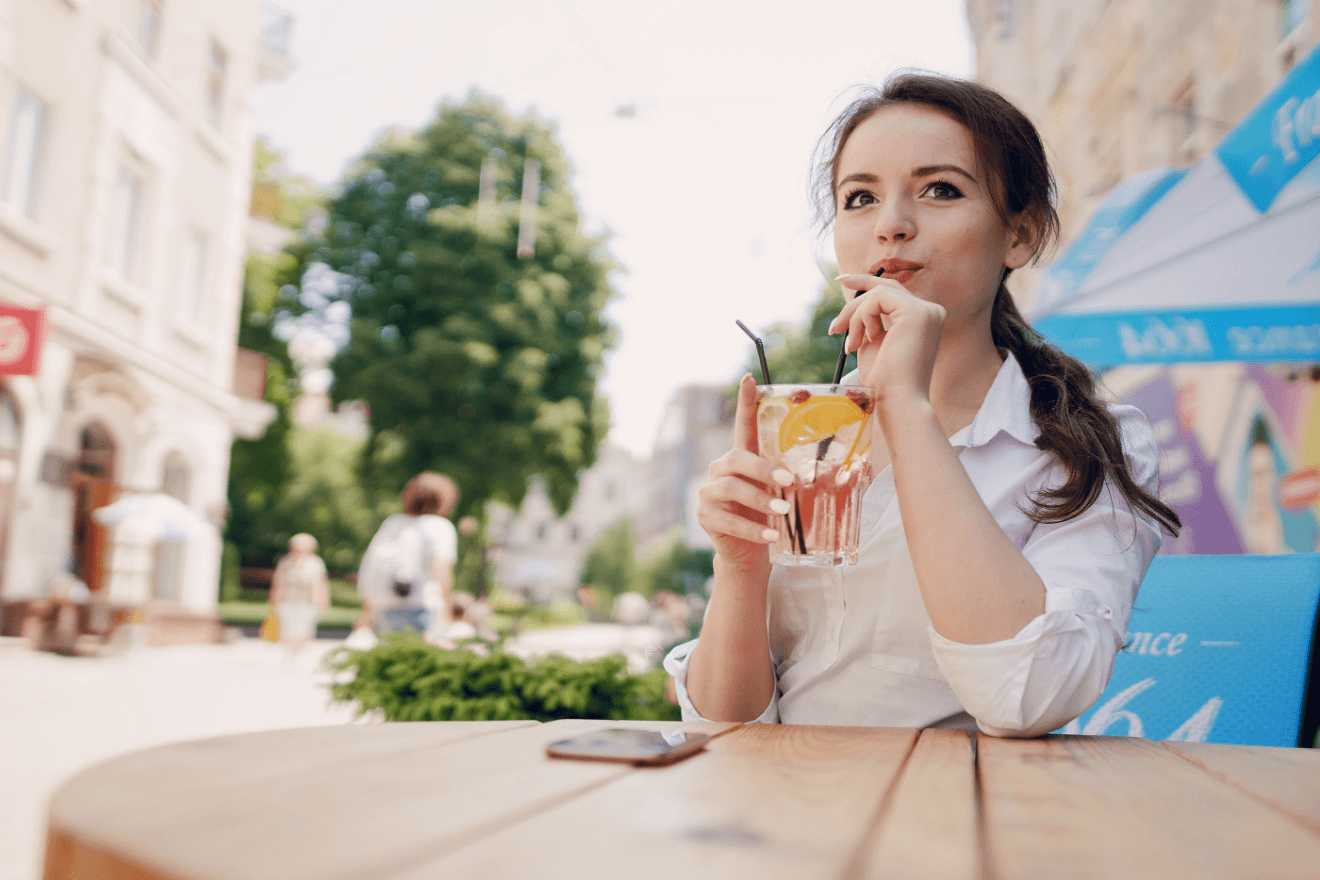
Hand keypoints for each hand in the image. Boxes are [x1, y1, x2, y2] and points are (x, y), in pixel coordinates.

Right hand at [697, 374, 791, 572]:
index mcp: (742, 457)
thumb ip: (798, 480)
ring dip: (759, 499)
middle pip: (737, 458)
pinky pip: (728, 519)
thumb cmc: (770, 516)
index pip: (743, 425)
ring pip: (731, 488)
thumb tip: (848, 473)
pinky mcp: (705, 516)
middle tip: (788, 481)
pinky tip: (771, 535)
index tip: (749, 378)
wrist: (749, 553)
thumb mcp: (784, 495)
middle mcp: (721, 469)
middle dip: (763, 469)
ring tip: (782, 512)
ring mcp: (709, 492)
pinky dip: (752, 528)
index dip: (744, 402)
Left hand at [829, 274, 945, 410]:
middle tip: (833, 329)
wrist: (896, 402)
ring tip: (852, 346)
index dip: (865, 282)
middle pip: (884, 289)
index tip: (840, 280)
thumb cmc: (884, 382)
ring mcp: (927, 311)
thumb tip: (853, 305)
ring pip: (878, 293)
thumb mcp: (874, 344)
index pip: (893, 292)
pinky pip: (877, 299)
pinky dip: (862, 318)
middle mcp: (931, 312)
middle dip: (853, 304)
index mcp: (924, 319)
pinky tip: (866, 340)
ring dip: (856, 318)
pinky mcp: (917, 312)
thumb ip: (870, 321)